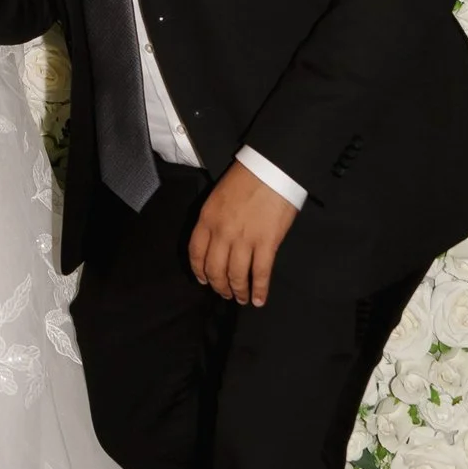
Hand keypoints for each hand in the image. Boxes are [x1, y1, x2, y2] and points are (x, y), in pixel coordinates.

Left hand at [188, 160, 299, 307]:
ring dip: (238, 291)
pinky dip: (260, 290)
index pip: (196, 253)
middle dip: (219, 286)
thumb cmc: (246, 178)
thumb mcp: (218, 197)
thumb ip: (213, 220)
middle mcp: (222, 233)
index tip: (203, 281)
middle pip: (215, 270)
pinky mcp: (266, 243)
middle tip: (225, 293)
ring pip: (236, 276)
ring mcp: (244, 240)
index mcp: (207, 219)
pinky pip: (260, 273)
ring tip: (242, 299)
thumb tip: (216, 243)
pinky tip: (259, 299)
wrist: (271, 169)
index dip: (199, 271)